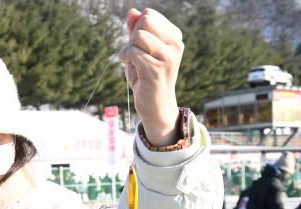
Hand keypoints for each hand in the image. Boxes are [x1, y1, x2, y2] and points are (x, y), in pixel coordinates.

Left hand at [119, 9, 183, 146]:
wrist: (156, 106)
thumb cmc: (146, 78)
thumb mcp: (140, 51)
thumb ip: (136, 31)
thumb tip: (131, 12)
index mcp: (173, 36)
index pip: (149, 15)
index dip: (136, 28)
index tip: (136, 44)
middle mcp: (175, 44)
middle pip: (145, 21)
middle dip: (132, 35)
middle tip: (132, 52)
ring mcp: (168, 57)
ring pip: (139, 36)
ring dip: (128, 47)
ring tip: (129, 58)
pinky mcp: (158, 69)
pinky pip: (134, 52)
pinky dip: (125, 56)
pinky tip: (126, 62)